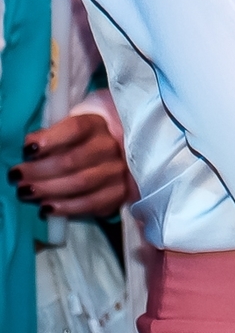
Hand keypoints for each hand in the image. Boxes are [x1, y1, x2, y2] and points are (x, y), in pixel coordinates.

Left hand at [10, 97, 133, 217]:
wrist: (112, 159)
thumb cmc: (81, 142)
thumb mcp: (69, 130)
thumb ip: (52, 136)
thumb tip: (29, 148)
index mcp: (97, 124)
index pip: (75, 129)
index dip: (49, 140)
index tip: (27, 149)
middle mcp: (111, 146)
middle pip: (72, 160)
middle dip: (39, 170)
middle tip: (16, 177)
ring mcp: (117, 171)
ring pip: (80, 183)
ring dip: (48, 190)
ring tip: (26, 193)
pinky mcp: (120, 193)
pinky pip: (91, 204)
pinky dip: (66, 208)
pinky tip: (46, 208)